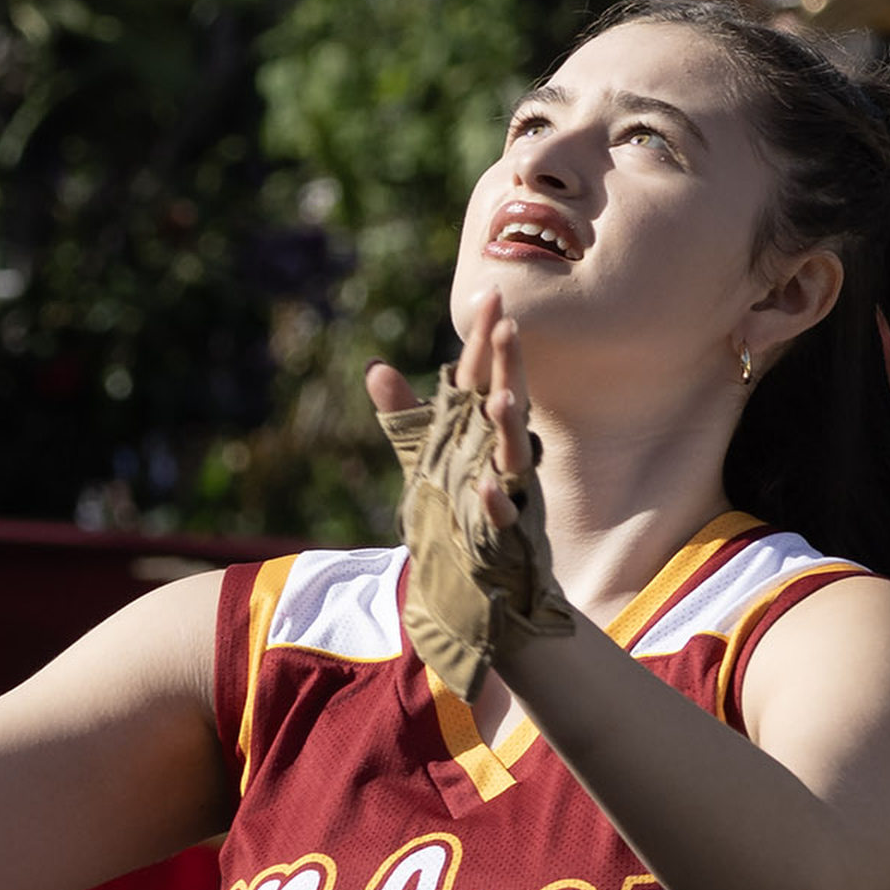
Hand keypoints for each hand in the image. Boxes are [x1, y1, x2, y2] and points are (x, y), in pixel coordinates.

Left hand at [362, 308, 561, 702]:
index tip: (491, 296)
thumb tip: (375, 367)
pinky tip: (484, 489)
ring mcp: (508, 498)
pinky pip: (502, 519)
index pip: (483, 380)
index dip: (485, 341)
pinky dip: (494, 504)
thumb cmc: (456, 520)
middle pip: (506, 405)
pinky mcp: (505, 540)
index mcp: (482, 438)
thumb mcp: (424, 462)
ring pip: (513, 457)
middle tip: (508, 326)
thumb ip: (405, 418)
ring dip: (507, 428)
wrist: (480, 593)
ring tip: (499, 399)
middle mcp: (501, 460)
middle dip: (507, 368)